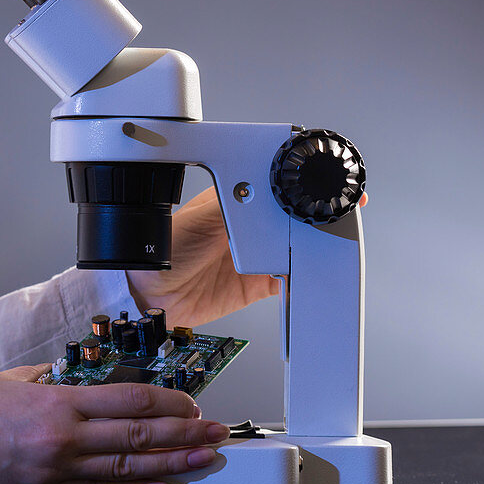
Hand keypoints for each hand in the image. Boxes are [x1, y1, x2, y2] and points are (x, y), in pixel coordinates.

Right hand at [0, 366, 228, 483]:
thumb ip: (64, 383)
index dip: (170, 401)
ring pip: (128, 467)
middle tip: (217, 432)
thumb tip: (97, 385)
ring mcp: (57, 469)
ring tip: (205, 460)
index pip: (132, 399)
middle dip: (185, 434)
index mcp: (60, 400)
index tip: (193, 402)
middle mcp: (64, 437)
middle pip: (140, 434)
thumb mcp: (23, 378)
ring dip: (173, 464)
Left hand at [127, 187, 367, 327]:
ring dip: (311, 249)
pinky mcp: (255, 284)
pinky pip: (288, 281)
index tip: (329, 188)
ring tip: (325, 248)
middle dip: (314, 219)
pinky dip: (301, 280)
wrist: (148, 296)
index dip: (304, 188)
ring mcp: (255, 254)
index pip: (278, 187)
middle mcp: (250, 225)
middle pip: (293, 218)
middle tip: (335, 222)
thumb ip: (244, 211)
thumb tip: (275, 200)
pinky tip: (307, 275)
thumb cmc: (164, 248)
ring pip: (297, 249)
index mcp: (238, 197)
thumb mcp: (206, 219)